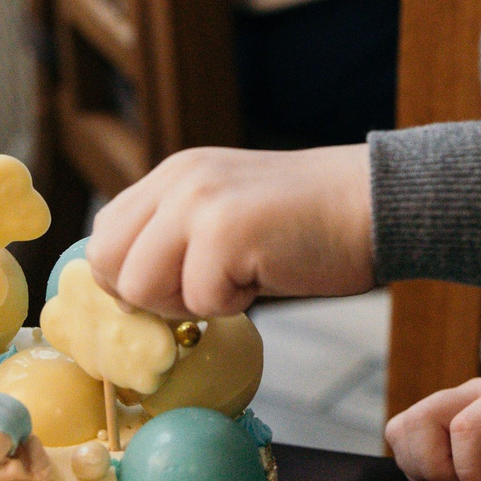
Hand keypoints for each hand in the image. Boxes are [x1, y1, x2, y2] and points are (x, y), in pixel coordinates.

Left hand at [89, 145, 373, 317]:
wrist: (377, 203)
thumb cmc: (308, 225)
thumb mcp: (226, 215)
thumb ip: (175, 240)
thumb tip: (128, 297)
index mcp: (173, 175)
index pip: (102, 237)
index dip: (125, 280)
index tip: (167, 297)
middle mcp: (177, 180)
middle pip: (107, 264)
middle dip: (148, 297)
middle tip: (204, 292)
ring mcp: (198, 201)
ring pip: (139, 287)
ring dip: (189, 302)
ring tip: (237, 280)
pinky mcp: (226, 230)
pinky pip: (198, 301)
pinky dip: (233, 306)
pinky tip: (265, 275)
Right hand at [385, 376, 480, 480]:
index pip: (468, 426)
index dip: (469, 472)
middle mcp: (473, 393)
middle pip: (421, 420)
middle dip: (435, 469)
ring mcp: (450, 403)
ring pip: (404, 428)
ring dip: (421, 467)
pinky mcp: (435, 418)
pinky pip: (402, 436)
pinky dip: (415, 464)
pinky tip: (448, 478)